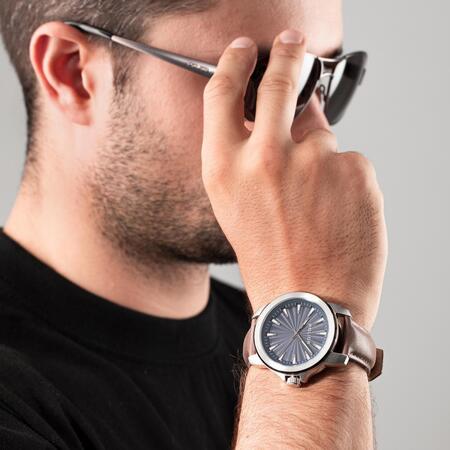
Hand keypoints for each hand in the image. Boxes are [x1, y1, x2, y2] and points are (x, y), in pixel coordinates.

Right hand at [201, 29, 387, 330]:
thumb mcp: (237, 206)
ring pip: (321, 136)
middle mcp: (265, 157)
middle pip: (279, 82)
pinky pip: (349, 161)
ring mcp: (313, 160)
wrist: (309, 304)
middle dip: (287, 56)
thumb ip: (249, 158)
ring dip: (319, 157)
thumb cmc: (271, 261)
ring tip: (316, 205)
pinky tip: (337, 214)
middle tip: (294, 46)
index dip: (234, 63)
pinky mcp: (355, 169)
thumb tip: (284, 119)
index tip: (245, 50)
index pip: (222, 94)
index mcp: (225, 169)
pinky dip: (344, 180)